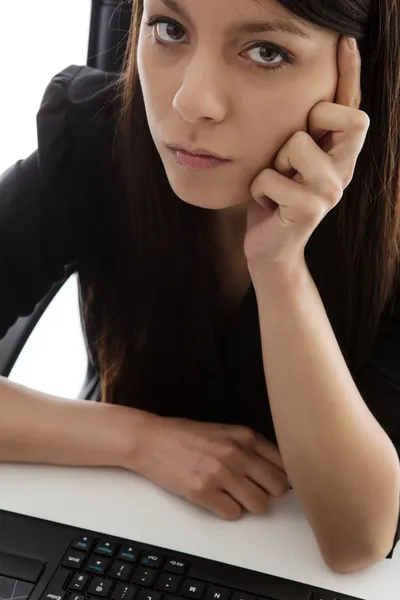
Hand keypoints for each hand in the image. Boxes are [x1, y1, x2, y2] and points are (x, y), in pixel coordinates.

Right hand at [131, 415, 289, 518]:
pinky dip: (227, 510)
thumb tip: (278, 470)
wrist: (151, 440)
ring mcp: (220, 473)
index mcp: (245, 436)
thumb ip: (250, 447)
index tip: (272, 482)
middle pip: (278, 488)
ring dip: (248, 504)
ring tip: (232, 494)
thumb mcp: (224, 432)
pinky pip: (233, 514)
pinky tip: (215, 498)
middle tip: (251, 489)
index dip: (280, 477)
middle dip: (267, 493)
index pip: (284, 464)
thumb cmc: (186, 436)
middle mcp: (236, 453)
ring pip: (259, 505)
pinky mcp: (203, 492)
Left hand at [244, 36, 369, 268]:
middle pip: (347, 118)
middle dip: (308, 126)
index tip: (344, 43)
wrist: (270, 248)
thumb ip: (299, 131)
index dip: (349, 74)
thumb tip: (305, 88)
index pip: (352, 107)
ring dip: (274, 163)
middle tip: (291, 155)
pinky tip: (267, 204)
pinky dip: (258, 189)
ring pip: (297, 145)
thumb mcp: (286, 160)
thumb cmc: (275, 198)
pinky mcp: (310, 211)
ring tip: (276, 182)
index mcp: (339, 153)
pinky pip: (270, 179)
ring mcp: (330, 192)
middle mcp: (344, 170)